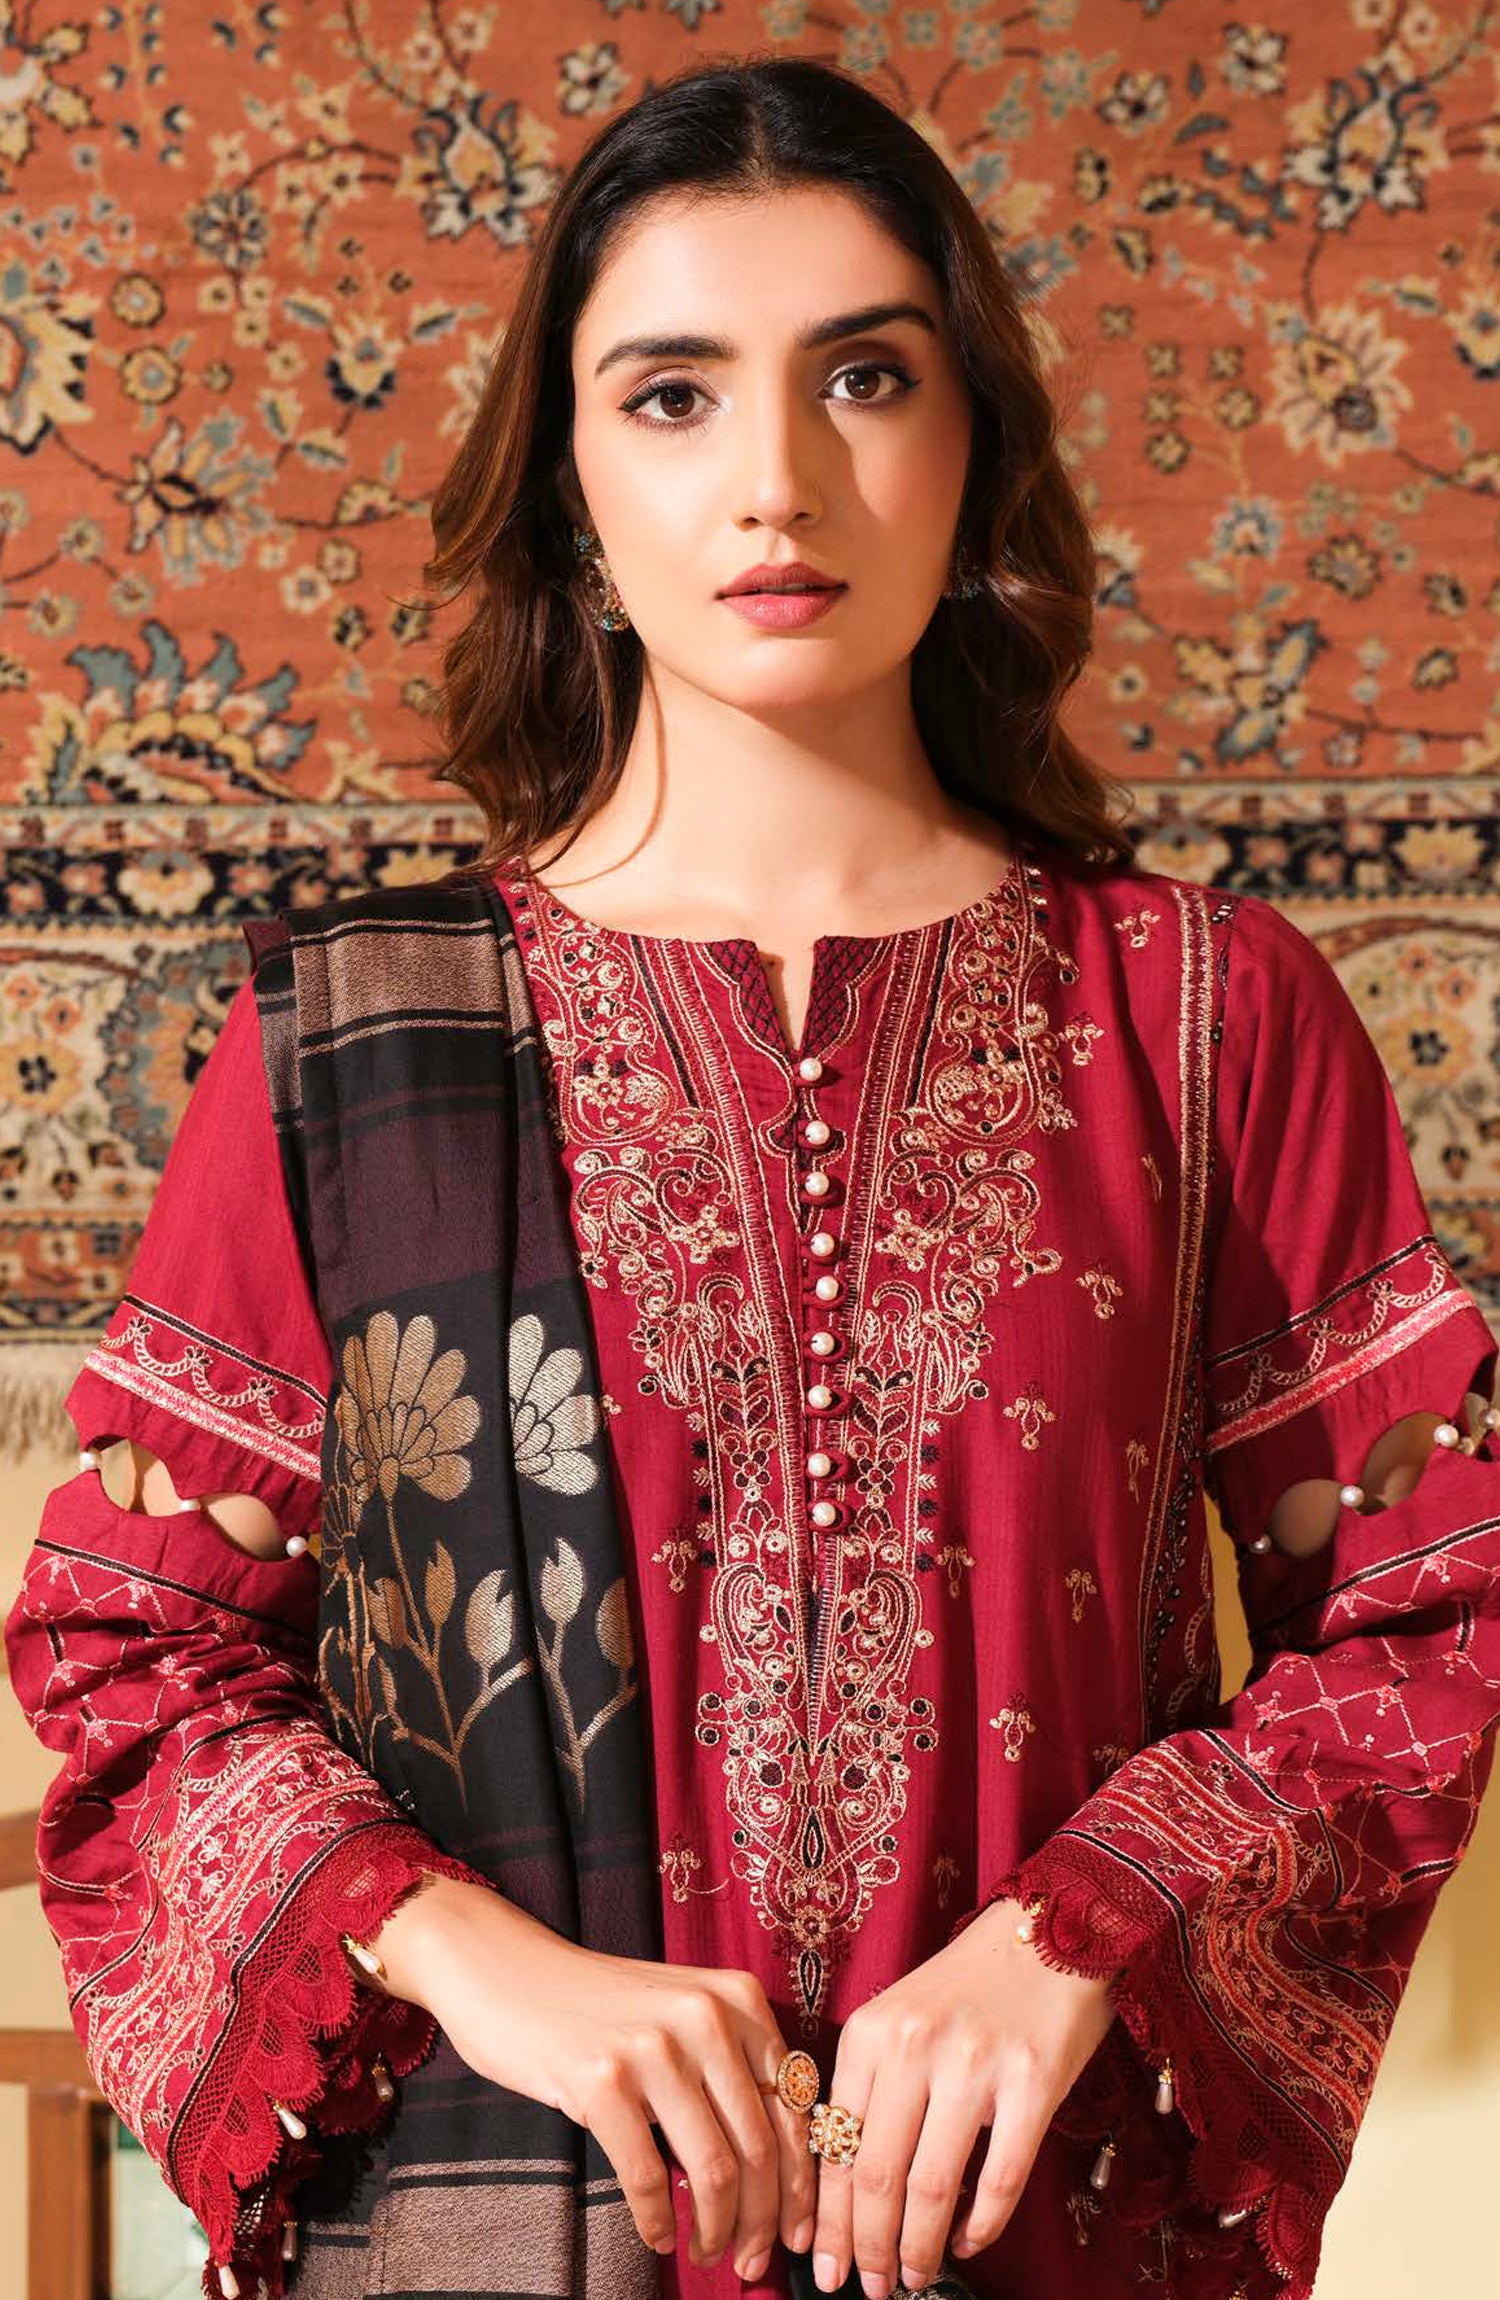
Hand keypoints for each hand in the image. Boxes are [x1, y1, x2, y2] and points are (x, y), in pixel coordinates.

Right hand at [374, 1875, 817, 2280]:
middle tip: (749, 2263)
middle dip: (761, 2221)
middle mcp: (706, 2016)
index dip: (800, 2185)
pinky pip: (647, 2176)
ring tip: (706, 2254)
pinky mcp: (602, 2080)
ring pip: (713, 2170)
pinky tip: (658, 2235)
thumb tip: (778, 2177)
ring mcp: (653, 2047)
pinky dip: (658, 2220)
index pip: (793, 2108)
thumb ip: (731, 2071)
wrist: (509, 1969)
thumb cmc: (602, 2008)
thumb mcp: (683, 2016)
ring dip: (716, 2231)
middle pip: (759, 2147)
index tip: (795, 2235)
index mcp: (739, 1998)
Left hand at [808, 1897, 1118, 2295]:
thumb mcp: (900, 2017)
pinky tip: (968, 2242)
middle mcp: (914, 2046)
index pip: (834, 2144)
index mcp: (870, 2031)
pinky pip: (999, 2178)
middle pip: (875, 2175)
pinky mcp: (1032, 2082)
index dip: (828, 2218)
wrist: (1052, 1926)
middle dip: (867, 2246)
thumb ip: (874, 2087)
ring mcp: (974, 2065)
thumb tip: (848, 2186)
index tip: (823, 2266)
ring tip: (914, 2278)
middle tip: (867, 2288)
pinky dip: (980, 2225)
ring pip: (930, 2186)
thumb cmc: (969, 1983)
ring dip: (918, 2247)